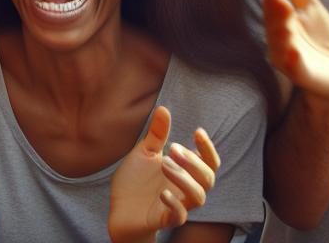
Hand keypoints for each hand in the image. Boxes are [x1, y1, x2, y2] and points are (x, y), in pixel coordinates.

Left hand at [108, 106, 219, 242]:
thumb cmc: (136, 181)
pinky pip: (179, 216)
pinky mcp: (164, 220)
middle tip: (172, 148)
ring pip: (198, 197)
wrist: (119, 210)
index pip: (209, 162)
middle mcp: (185, 189)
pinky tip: (162, 193)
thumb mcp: (145, 153)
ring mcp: (177, 205)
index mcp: (185, 172)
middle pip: (208, 178)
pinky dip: (174, 204)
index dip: (208, 148)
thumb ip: (157, 135)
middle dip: (194, 161)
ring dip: (185, 179)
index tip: (198, 131)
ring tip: (164, 163)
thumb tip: (164, 108)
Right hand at [261, 0, 328, 97]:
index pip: (271, 5)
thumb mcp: (308, 7)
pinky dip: (292, 61)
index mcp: (280, 20)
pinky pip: (294, 68)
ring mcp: (288, 57)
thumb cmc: (316, 38)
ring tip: (286, 18)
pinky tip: (294, 51)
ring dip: (280, 33)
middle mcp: (279, 38)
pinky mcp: (302, 74)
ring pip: (279, 45)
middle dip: (274, 11)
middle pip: (273, 23)